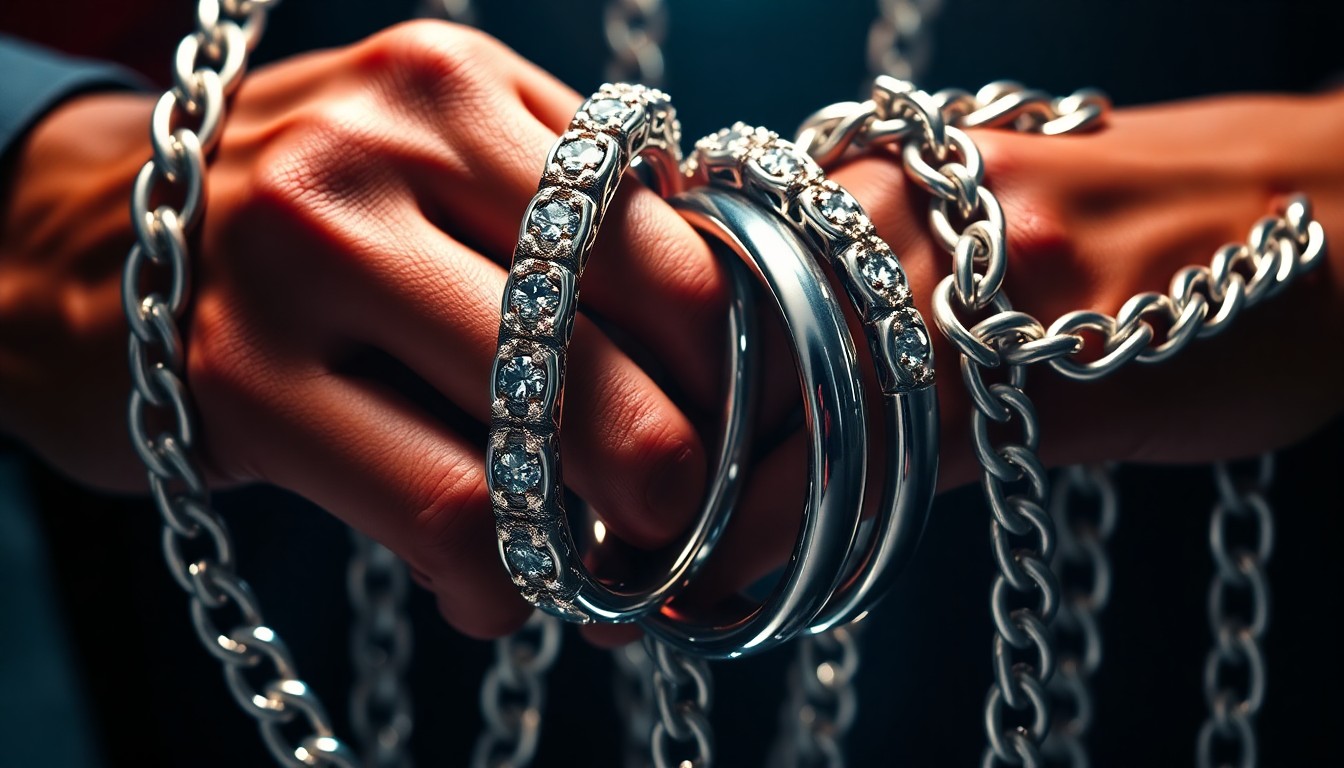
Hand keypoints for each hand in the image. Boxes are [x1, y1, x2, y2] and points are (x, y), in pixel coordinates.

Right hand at [0, 20, 733, 637]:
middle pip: (620, 334)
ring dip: (599, 537)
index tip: (728, 440)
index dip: (729, 373)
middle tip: (687, 521)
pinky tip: (494, 590)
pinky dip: (497, 581)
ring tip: (596, 567)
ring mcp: (300, 258)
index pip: (665, 248)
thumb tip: (726, 349)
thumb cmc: (304, 222)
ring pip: (533, 435)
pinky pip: (440, 510)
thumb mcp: (432, 164)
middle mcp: (381, 148)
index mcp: (458, 87)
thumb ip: (566, 219)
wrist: (80, 244)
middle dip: (687, 463)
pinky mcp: (238, 379)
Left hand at [649, 88, 1343, 619]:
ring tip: (639, 583)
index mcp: (864, 163)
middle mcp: (896, 202)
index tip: (565, 447)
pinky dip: (783, 537)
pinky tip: (742, 589)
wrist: (1326, 217)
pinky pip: (871, 461)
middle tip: (580, 536)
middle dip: (632, 448)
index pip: (685, 262)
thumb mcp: (965, 216)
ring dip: (691, 509)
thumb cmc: (1129, 234)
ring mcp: (965, 278)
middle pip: (711, 335)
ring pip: (775, 403)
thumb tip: (740, 362)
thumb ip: (850, 264)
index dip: (615, 366)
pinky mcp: (1037, 369)